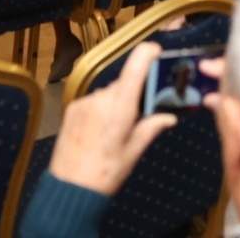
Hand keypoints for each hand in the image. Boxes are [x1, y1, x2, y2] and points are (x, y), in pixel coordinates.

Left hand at [46, 43, 176, 196]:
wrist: (69, 189)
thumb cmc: (105, 174)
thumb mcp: (133, 152)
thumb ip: (151, 128)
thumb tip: (169, 116)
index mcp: (120, 110)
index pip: (135, 68)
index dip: (146, 54)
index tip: (156, 50)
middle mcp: (101, 100)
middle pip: (123, 83)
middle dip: (134, 93)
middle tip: (139, 112)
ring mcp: (84, 103)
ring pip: (108, 93)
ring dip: (116, 103)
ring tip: (116, 129)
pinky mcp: (72, 108)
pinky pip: (93, 101)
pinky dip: (101, 109)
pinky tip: (100, 130)